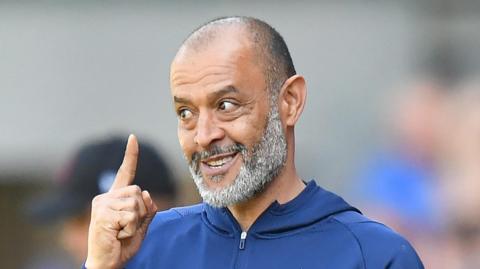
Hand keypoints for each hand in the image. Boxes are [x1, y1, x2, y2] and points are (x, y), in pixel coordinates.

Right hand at [85, 134, 157, 268]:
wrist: (108, 263)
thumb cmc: (122, 245)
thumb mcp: (140, 225)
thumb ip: (146, 209)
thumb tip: (146, 194)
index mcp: (115, 198)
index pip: (125, 173)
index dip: (130, 155)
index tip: (133, 138)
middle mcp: (106, 197)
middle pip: (138, 191)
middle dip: (141, 211)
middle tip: (127, 228)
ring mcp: (102, 204)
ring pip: (136, 203)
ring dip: (135, 222)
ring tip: (121, 232)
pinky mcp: (102, 214)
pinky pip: (131, 216)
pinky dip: (130, 229)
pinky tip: (118, 235)